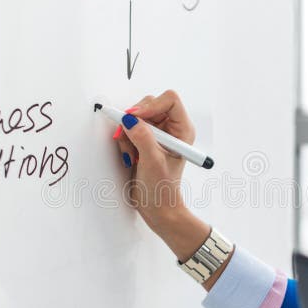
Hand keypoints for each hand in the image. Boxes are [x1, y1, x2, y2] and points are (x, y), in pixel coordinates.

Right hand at [113, 89, 196, 230]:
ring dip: (128, 133)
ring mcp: (157, 133)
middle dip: (136, 120)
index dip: (151, 105)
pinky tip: (131, 156)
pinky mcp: (144, 139)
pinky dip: (125, 139)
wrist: (156, 206)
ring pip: (136, 116)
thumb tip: (129, 119)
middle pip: (150, 104)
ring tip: (133, 153)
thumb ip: (142, 137)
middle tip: (129, 136)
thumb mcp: (153, 162)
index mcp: (182, 130)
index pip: (170, 100)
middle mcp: (171, 128)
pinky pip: (129, 128)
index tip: (136, 117)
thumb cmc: (162, 188)